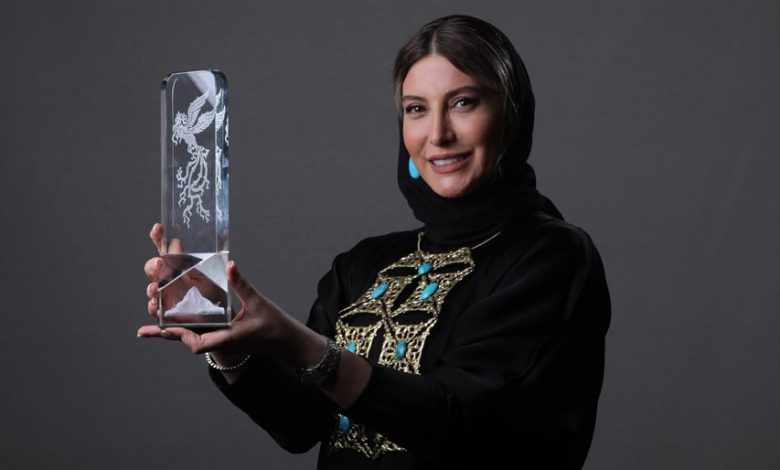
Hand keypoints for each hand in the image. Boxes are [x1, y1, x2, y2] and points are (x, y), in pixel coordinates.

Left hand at [138, 225, 326, 367]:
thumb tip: (229, 264)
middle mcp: (218, 340)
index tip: (163, 323)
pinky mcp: (221, 333)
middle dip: (164, 331)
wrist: (286, 342)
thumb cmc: (274, 326)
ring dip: (169, 326)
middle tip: (144, 323)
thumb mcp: (258, 303)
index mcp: (226, 338)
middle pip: (185, 338)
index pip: (197, 343)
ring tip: (152, 311)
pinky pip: (197, 330)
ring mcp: (219, 338)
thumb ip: (241, 284)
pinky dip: (181, 324)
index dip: (178, 334)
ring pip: (188, 335)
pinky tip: (170, 317)